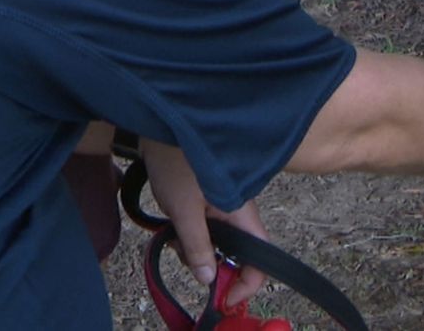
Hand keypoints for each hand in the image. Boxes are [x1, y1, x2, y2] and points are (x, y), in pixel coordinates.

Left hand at [141, 140, 270, 307]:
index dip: (246, 283)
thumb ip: (198, 246)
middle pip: (239, 253)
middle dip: (213, 265)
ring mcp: (225, 204)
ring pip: (221, 241)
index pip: (260, 258)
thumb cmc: (177, 161)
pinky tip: (174, 225)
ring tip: (174, 237)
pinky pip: (208, 228)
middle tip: (186, 257)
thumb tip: (209, 278)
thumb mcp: (183, 210)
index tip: (222, 298)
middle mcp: (239, 210)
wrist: (163, 125)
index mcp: (241, 213)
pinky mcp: (210, 199)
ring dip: (198, 248)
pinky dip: (192, 234)